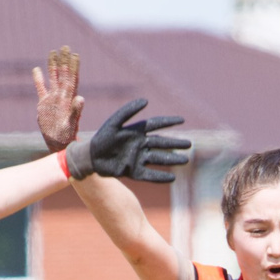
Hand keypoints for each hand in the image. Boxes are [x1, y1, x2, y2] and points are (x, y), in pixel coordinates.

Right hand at [34, 47, 83, 152]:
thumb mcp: (71, 123)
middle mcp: (61, 95)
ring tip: (53, 52)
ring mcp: (52, 98)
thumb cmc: (67, 136)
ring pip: (53, 78)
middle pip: (63, 74)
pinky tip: (36, 69)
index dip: (73, 66)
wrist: (58, 144)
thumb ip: (76, 111)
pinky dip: (38, 79)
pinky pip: (41, 88)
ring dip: (53, 66)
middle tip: (65, 47)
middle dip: (64, 61)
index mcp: (68, 98)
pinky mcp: (44, 104)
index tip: (74, 54)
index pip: (71, 78)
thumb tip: (81, 98)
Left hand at [64, 99, 193, 183]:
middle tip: (189, 144)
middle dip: (175, 144)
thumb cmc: (101, 138)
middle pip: (161, 143)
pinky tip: (172, 178)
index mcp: (136, 131)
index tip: (182, 119)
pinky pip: (149, 175)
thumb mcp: (114, 122)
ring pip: (158, 159)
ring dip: (172, 159)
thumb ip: (128, 111)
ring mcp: (137, 159)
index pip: (155, 125)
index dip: (168, 122)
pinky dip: (160, 177)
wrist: (90, 158)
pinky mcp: (133, 172)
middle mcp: (139, 144)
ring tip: (185, 160)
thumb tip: (146, 101)